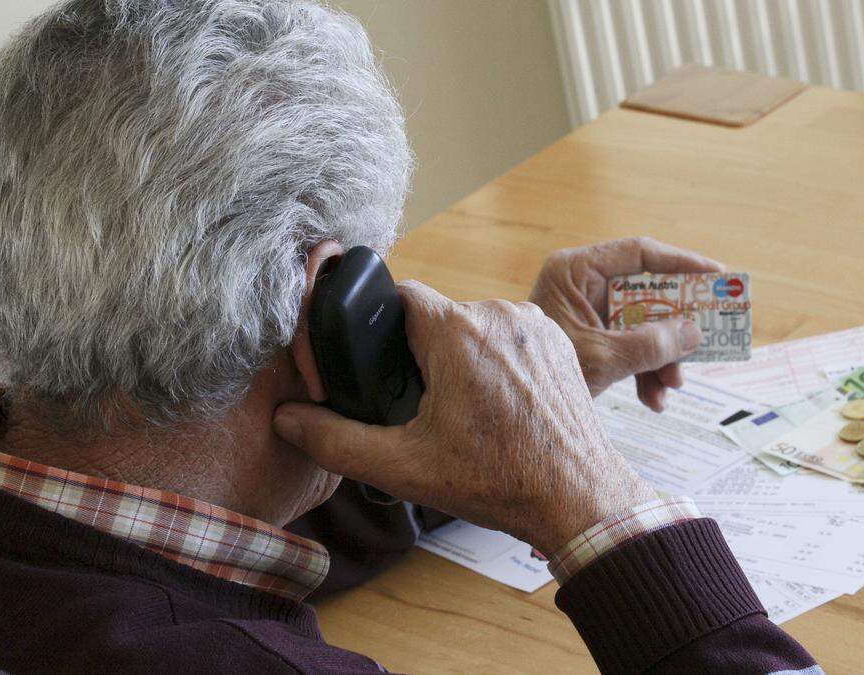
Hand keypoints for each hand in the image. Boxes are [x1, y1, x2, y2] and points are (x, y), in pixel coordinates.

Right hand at [272, 281, 655, 552]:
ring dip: (463, 356)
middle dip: (424, 354)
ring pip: (475, 325)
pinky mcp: (557, 339)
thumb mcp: (403, 467)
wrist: (576, 496)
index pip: (399, 297)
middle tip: (426, 407)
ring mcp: (533, 323)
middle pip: (438, 317)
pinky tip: (499, 404)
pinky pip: (510, 334)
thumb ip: (335, 440)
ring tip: (466, 412)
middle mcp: (497, 313)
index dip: (381, 329)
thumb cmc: (497, 481)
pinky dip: (499, 360)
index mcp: (456, 332)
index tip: (382, 365)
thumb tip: (287, 420)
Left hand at [529, 237, 724, 411]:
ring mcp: (585, 312)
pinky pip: (627, 346)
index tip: (717, 275)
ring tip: (671, 388)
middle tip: (705, 340)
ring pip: (641, 324)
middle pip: (645, 293)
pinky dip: (643, 371)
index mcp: (574, 271)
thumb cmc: (541, 377)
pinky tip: (653, 400)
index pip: (638, 253)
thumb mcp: (603, 360)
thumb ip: (651, 345)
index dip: (680, 262)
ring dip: (661, 358)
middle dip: (672, 327)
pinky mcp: (589, 337)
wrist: (508, 413)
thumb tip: (695, 333)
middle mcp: (581, 285)